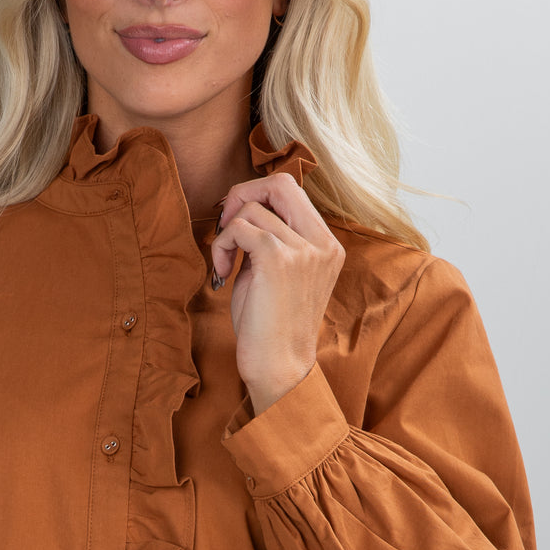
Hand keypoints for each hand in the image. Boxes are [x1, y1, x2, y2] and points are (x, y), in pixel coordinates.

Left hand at [209, 172, 344, 415]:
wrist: (279, 367)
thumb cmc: (271, 326)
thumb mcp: (279, 273)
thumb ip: (271, 238)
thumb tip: (241, 208)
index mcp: (327, 244)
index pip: (291, 189)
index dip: (256, 196)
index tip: (236, 223)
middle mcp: (322, 243)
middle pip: (279, 182)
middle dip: (241, 195)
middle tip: (225, 227)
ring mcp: (303, 250)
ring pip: (251, 209)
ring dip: (226, 234)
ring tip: (225, 266)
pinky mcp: (279, 260)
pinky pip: (240, 228)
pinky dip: (222, 245)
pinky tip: (222, 273)